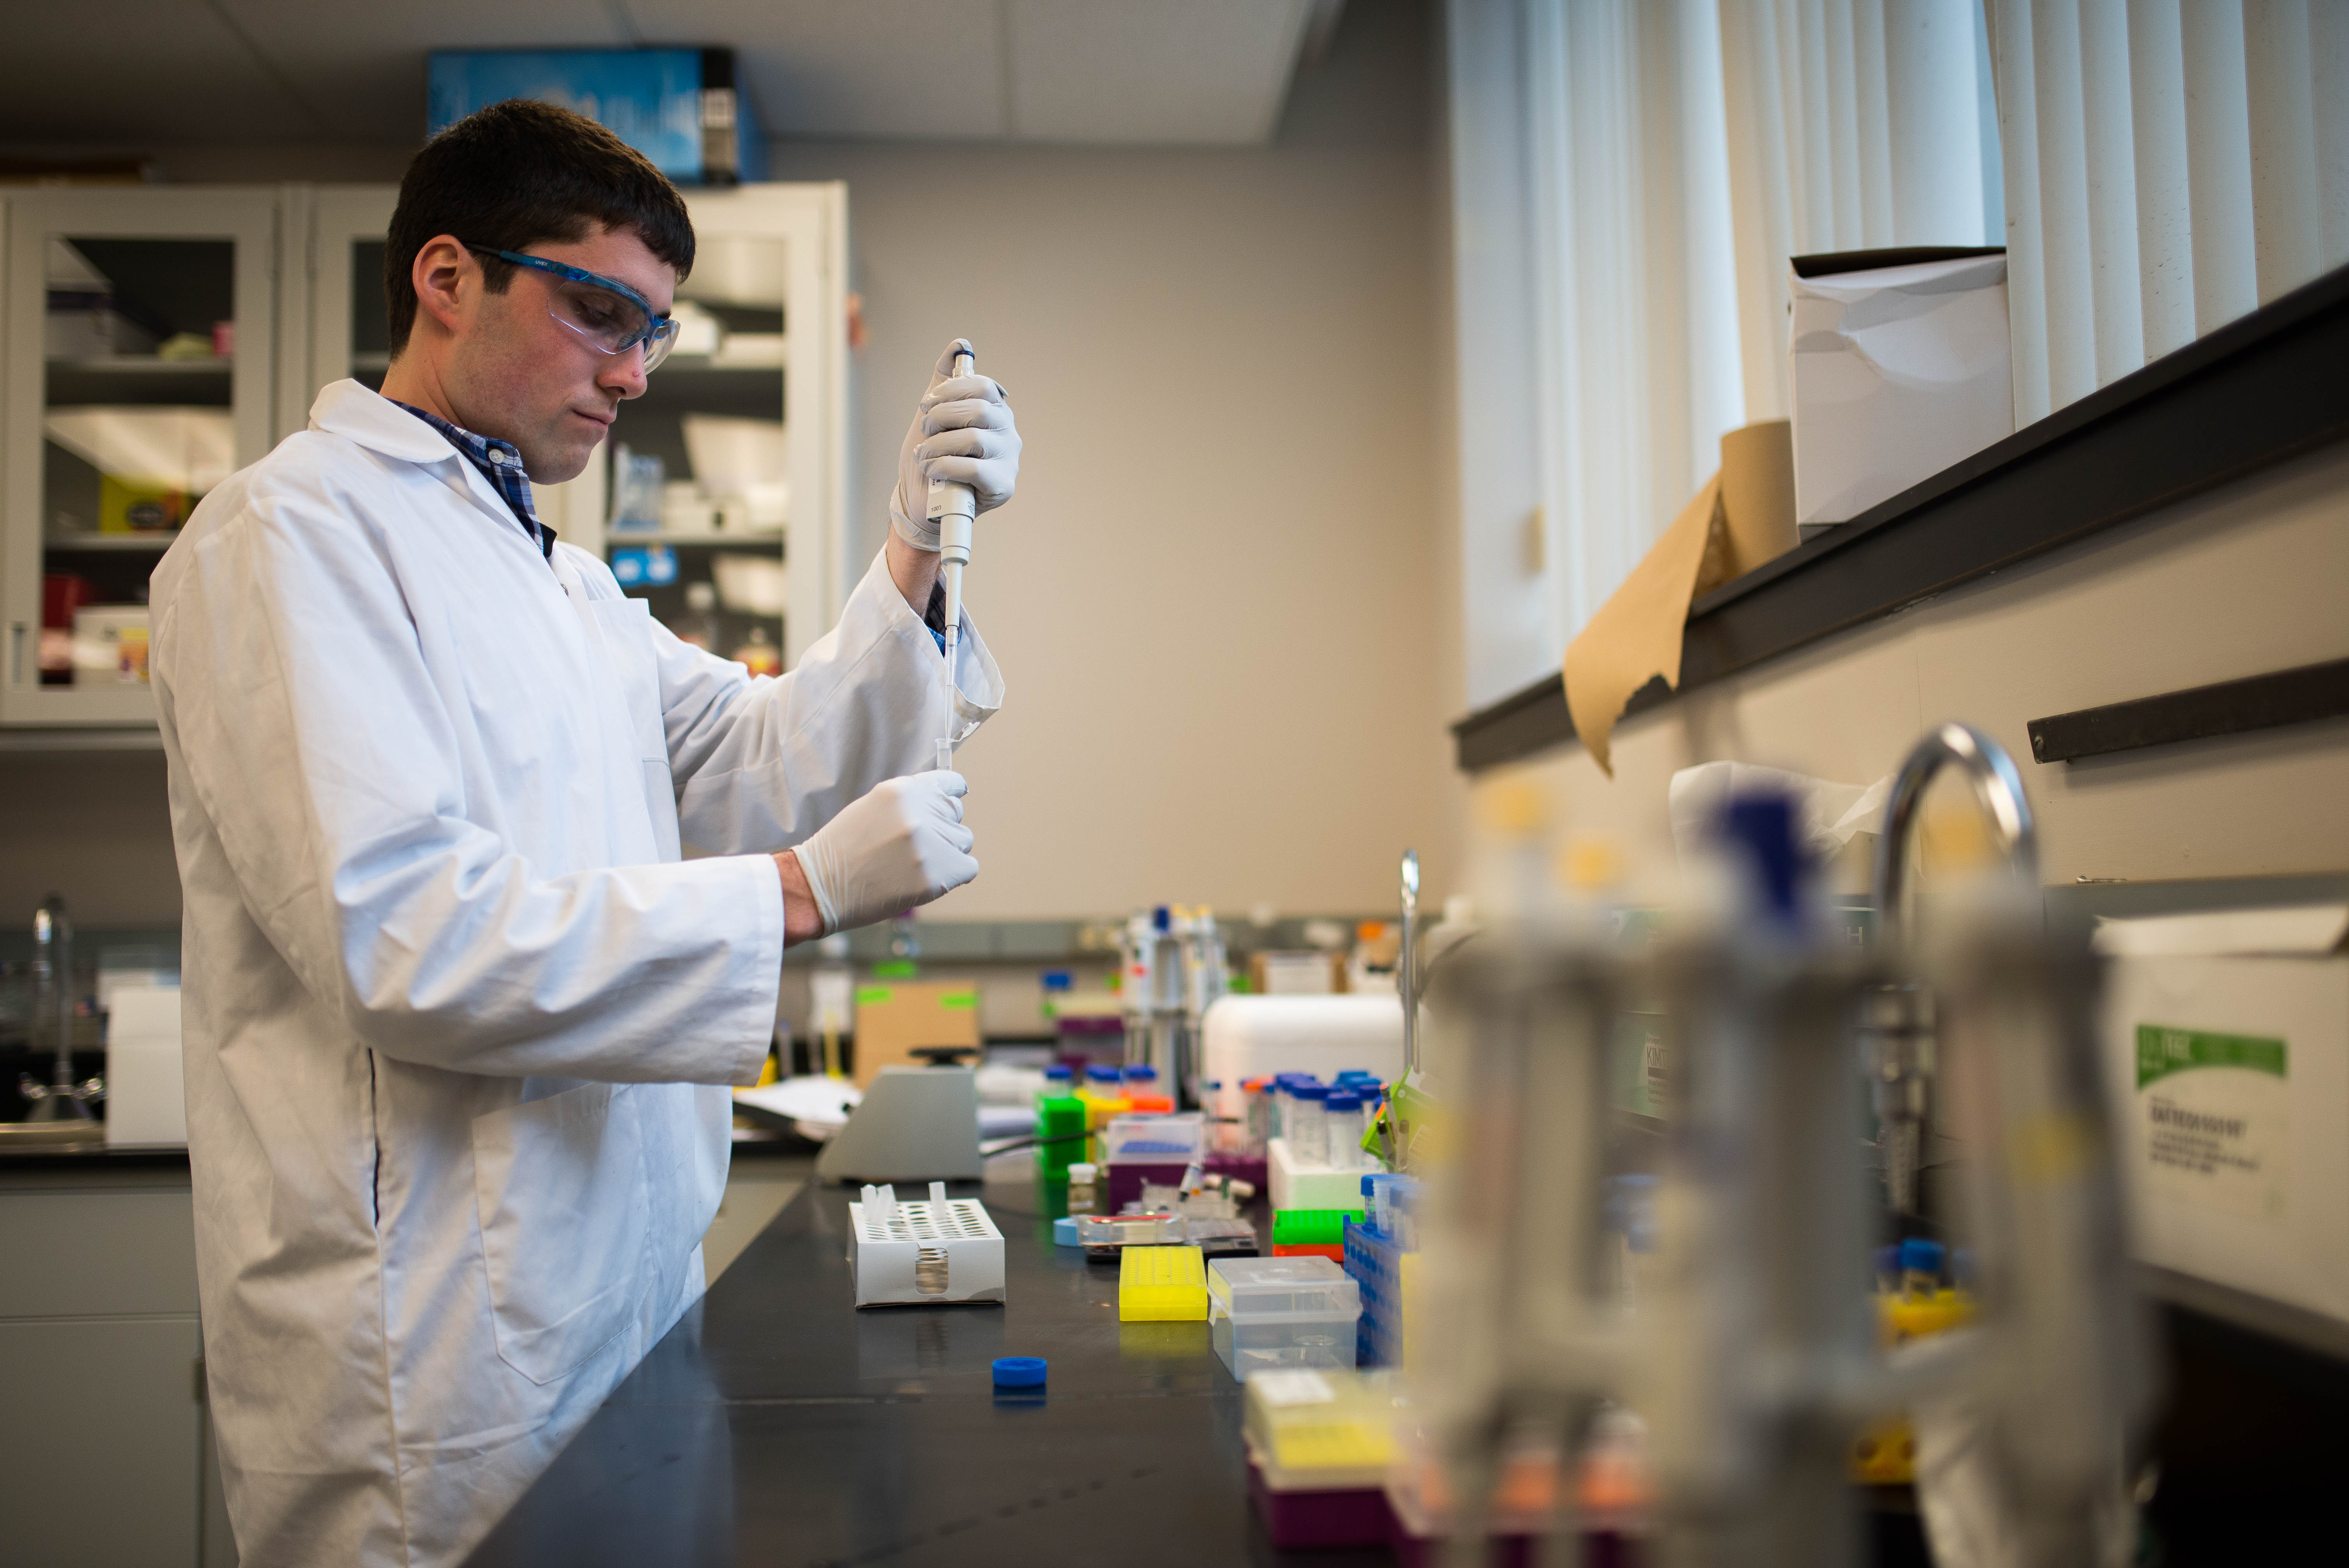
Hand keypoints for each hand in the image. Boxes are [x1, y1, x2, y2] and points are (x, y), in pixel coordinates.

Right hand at [786, 772, 977, 935]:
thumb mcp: (873, 807)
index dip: (950, 795)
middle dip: (941, 827)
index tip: (949, 803)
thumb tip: (946, 801)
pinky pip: (968, 867)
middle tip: (913, 845)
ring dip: (947, 851)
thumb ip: (909, 801)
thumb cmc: (843, 848)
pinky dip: (955, 873)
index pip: (950, 784)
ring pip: (963, 840)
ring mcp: (928, 845)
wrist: (819, 886)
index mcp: (901, 791)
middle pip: (956, 813)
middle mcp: (918, 814)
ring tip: (914, 863)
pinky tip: (930, 877)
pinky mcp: (935, 876)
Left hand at [888, 338, 1021, 551]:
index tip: (926, 404)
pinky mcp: (1002, 486)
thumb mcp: (933, 413)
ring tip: (924, 456)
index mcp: (995, 411)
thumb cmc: (930, 456)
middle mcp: (1007, 433)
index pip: (982, 387)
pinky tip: (933, 470)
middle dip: (941, 417)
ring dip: (937, 446)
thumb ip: (945, 378)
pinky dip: (944, 466)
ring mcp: (1008, 460)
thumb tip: (960, 344)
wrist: (921, 501)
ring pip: (974, 439)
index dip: (950, 391)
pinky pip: (973, 467)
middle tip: (925, 429)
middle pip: (978, 410)